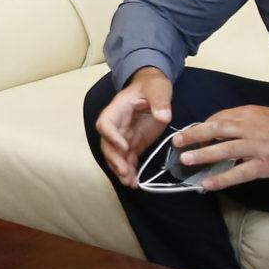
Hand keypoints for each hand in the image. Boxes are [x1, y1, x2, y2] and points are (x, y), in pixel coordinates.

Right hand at [95, 68, 174, 185]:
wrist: (153, 89)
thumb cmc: (152, 85)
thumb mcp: (158, 88)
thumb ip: (160, 101)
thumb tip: (163, 116)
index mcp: (117, 109)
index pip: (105, 124)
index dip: (111, 137)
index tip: (124, 146)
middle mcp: (117, 125)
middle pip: (108, 144)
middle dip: (114, 160)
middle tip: (124, 172)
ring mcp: (124, 136)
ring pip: (116, 156)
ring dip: (121, 170)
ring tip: (130, 183)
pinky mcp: (133, 144)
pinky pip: (128, 159)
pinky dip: (130, 171)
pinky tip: (135, 183)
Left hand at [175, 106, 268, 191]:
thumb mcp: (263, 115)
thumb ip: (242, 120)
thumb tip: (217, 127)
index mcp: (249, 114)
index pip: (219, 118)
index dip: (202, 126)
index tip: (190, 134)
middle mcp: (251, 128)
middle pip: (216, 129)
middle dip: (194, 135)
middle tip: (177, 142)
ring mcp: (257, 147)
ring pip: (224, 150)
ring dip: (202, 155)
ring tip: (185, 160)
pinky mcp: (264, 165)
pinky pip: (238, 173)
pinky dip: (221, 179)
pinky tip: (207, 184)